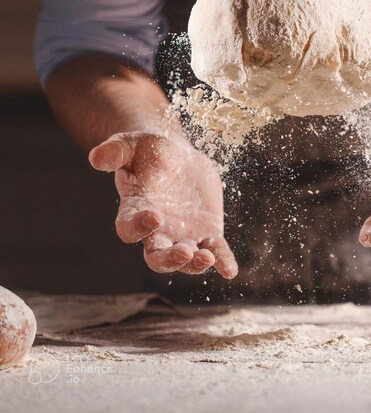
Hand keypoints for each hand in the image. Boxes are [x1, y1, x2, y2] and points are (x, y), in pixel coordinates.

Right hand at [89, 131, 237, 277]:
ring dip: (196, 263)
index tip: (153, 217)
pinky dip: (223, 261)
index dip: (138, 227)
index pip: (130, 228)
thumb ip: (115, 151)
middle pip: (158, 257)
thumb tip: (96, 157)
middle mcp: (158, 231)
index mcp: (135, 211)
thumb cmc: (149, 151)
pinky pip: (216, 250)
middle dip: (170, 259)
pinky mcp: (207, 232)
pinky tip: (229, 270)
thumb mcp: (131, 144)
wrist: (178, 156)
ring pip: (187, 259)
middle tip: (184, 252)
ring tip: (207, 259)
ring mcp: (183, 235)